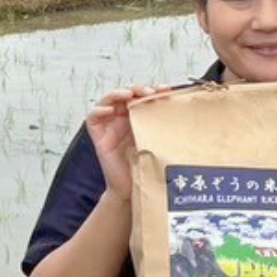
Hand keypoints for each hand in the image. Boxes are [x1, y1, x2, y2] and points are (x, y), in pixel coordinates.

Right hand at [86, 86, 168, 200]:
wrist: (131, 188)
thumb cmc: (145, 165)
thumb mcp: (157, 141)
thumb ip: (162, 126)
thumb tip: (183, 110)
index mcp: (138, 116)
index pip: (142, 96)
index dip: (153, 89)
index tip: (166, 89)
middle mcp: (122, 117)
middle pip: (126, 94)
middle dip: (138, 89)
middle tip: (150, 91)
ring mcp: (109, 125)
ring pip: (108, 100)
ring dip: (118, 94)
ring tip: (128, 94)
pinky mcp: (98, 135)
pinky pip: (93, 117)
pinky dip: (99, 110)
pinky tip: (110, 110)